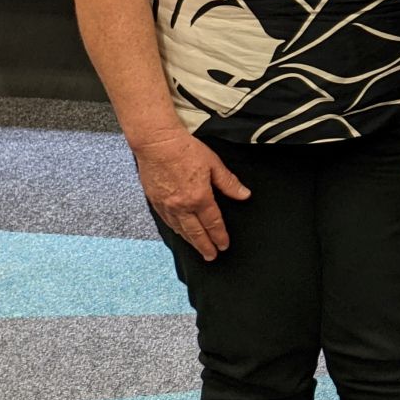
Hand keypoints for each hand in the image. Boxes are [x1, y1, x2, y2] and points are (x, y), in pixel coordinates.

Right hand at [132, 130, 250, 260]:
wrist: (156, 143)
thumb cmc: (185, 150)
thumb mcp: (213, 164)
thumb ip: (229, 183)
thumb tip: (244, 195)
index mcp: (199, 198)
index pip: (213, 223)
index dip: (219, 235)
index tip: (224, 245)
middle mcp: (181, 206)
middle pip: (196, 232)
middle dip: (205, 246)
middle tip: (211, 256)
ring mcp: (166, 205)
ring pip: (180, 229)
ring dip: (190, 241)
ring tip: (198, 249)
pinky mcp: (155, 201)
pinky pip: (167, 221)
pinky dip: (176, 230)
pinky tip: (180, 232)